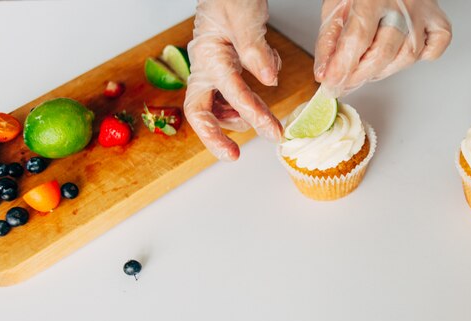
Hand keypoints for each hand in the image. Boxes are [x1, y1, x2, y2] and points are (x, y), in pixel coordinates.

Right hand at [184, 0, 282, 160]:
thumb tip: (269, 80)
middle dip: (214, 138)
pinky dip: (246, 100)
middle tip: (234, 156)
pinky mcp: (224, 70)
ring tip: (260, 121)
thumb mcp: (245, 15)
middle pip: (200, 112)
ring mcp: (212, 70)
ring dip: (236, 119)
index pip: (229, 90)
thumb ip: (255, 48)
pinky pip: (230, 95)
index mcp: (207, 54)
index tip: (270, 130)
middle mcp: (205, 66)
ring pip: (215, 108)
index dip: (250, 113)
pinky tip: (263, 85)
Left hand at [314, 0, 451, 96]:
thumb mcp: (336, 6)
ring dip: (383, 71)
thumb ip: (329, 41)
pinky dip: (418, 60)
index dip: (343, 68)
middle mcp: (402, 3)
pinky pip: (433, 51)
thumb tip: (325, 73)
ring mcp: (424, 12)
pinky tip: (398, 55)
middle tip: (345, 83)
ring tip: (367, 66)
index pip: (357, 39)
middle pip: (383, 53)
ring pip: (407, 57)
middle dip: (359, 76)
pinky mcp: (438, 21)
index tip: (332, 85)